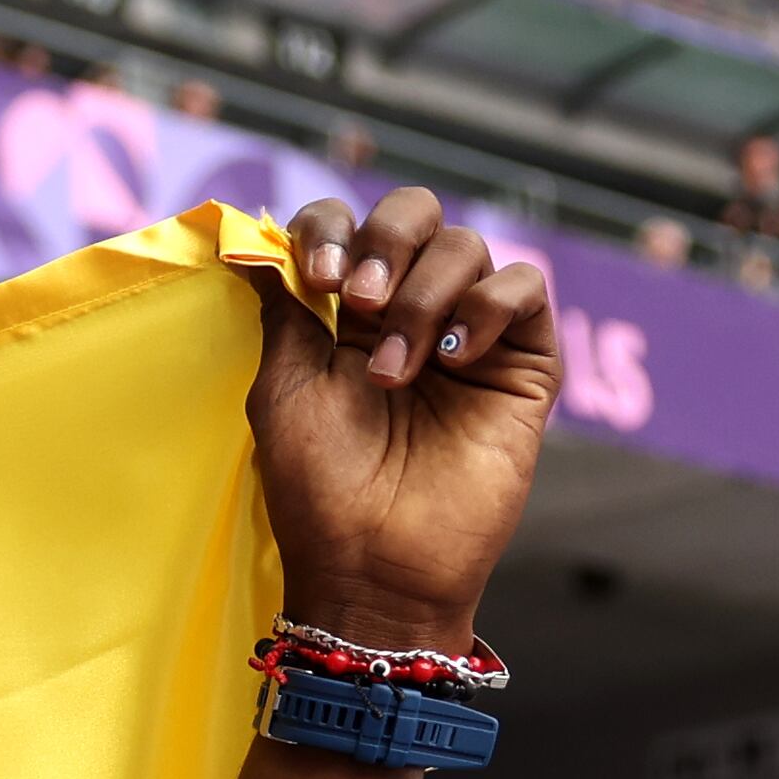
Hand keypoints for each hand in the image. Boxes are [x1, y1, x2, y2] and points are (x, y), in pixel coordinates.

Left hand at [248, 191, 558, 651]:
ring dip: (422, 296)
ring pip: (465, 246)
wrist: (377, 565)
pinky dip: (486, 306)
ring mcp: (468, 333)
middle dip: (386, 239)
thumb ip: (284, 310)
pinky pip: (523, 286)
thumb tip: (254, 240)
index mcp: (345, 319)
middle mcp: (408, 314)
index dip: (332, 228)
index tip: (320, 277)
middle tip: (359, 302)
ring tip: (397, 371)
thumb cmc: (320, 490)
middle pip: (415, 214)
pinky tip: (454, 357)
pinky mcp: (524, 360)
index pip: (346, 229)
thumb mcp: (284, 391)